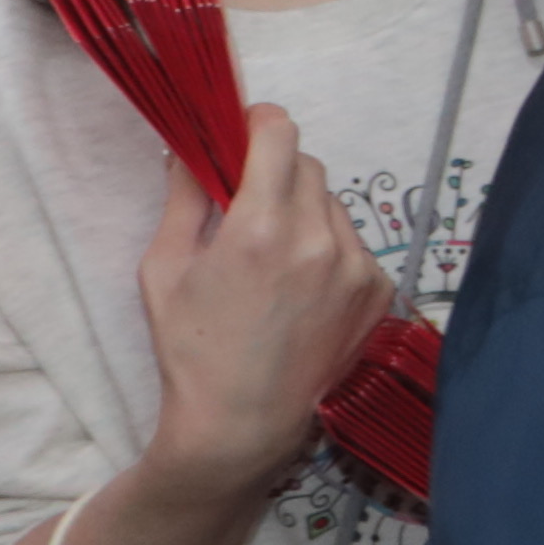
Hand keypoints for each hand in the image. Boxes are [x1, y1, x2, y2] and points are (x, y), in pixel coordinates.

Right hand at [134, 104, 393, 487]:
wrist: (243, 421)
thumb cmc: (192, 347)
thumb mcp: (165, 267)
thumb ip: (184, 198)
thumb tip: (189, 149)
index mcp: (260, 227)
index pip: (279, 134)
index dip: (258, 123)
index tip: (244, 129)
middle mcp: (319, 239)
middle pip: (306, 165)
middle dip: (275, 169)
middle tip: (246, 199)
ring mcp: (357, 266)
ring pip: (332, 204)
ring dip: (303, 210)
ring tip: (272, 257)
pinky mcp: (379, 291)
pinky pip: (353, 244)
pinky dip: (328, 248)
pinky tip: (299, 287)